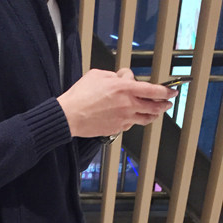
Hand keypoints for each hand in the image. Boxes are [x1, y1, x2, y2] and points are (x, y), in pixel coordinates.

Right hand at [58, 68, 176, 137]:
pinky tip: (131, 119)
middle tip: (167, 104)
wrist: (70, 115)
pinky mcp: (116, 129)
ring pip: (145, 119)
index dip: (166, 91)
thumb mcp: (98, 75)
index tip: (172, 91)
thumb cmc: (81, 95)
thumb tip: (123, 78)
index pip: (154, 90)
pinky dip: (133, 121)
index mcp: (125, 88)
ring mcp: (123, 119)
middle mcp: (128, 105)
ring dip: (152, 115)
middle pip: (154, 107)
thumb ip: (115, 76)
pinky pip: (129, 125)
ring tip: (155, 113)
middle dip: (163, 105)